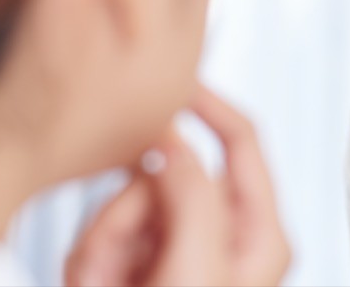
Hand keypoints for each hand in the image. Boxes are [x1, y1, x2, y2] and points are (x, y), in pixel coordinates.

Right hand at [64, 84, 291, 286]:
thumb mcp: (197, 270)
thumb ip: (192, 196)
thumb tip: (172, 143)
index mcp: (259, 236)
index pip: (242, 141)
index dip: (212, 105)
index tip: (178, 82)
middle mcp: (223, 238)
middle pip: (171, 171)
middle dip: (130, 209)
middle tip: (115, 265)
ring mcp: (180, 252)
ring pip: (129, 202)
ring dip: (105, 240)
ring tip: (104, 283)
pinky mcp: (141, 267)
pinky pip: (103, 234)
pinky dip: (90, 259)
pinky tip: (96, 285)